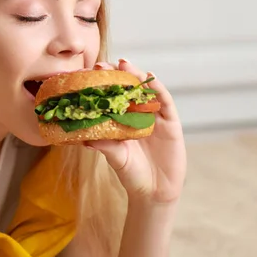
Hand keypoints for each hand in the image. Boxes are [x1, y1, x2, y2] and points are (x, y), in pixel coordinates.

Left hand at [84, 59, 186, 204]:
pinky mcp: (171, 124)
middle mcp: (138, 116)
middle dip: (118, 74)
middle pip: (129, 89)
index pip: (112, 97)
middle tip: (105, 64)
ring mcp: (156, 118)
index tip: (90, 73)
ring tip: (125, 64)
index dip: (103, 84)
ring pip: (147, 91)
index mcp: (122, 122)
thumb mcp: (116, 158)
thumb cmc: (132, 175)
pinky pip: (166, 103)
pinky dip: (159, 89)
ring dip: (137, 76)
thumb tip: (85, 138)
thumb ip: (105, 146)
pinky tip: (151, 78)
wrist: (154, 193)